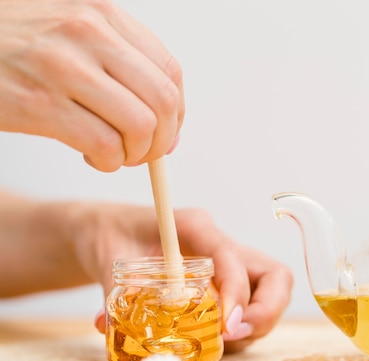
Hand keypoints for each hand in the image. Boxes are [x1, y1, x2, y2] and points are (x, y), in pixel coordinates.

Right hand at [0, 0, 183, 171]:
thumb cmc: (16, 43)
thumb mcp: (72, 31)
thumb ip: (122, 64)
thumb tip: (170, 127)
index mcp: (102, 13)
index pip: (170, 71)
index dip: (176, 111)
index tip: (166, 130)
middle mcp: (88, 34)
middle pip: (163, 101)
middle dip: (162, 139)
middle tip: (144, 152)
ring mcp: (63, 67)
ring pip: (139, 126)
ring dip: (135, 154)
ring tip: (116, 154)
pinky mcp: (39, 104)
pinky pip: (104, 145)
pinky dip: (108, 162)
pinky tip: (93, 157)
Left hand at [77, 203, 292, 352]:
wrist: (111, 231)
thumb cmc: (114, 235)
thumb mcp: (110, 257)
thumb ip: (114, 289)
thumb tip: (108, 325)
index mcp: (196, 227)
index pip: (232, 255)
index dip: (236, 292)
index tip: (225, 325)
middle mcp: (221, 245)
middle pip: (274, 275)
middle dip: (265, 311)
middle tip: (234, 335)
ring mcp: (229, 266)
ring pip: (269, 294)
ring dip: (253, 326)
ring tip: (218, 345)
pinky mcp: (226, 285)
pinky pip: (250, 309)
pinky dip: (239, 331)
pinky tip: (212, 342)